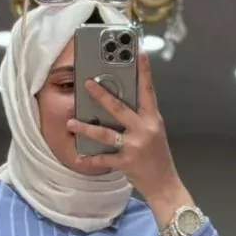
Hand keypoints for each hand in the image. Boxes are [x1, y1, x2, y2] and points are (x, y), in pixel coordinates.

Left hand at [69, 51, 188, 217]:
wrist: (164, 184)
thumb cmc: (157, 156)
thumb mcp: (154, 131)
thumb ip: (139, 117)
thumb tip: (118, 103)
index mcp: (152, 118)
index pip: (148, 90)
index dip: (144, 70)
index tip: (139, 51)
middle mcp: (144, 129)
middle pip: (119, 108)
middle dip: (102, 95)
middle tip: (87, 83)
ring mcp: (135, 146)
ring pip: (106, 133)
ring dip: (86, 128)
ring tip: (71, 122)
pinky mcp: (127, 162)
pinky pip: (104, 159)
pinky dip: (90, 159)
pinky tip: (79, 157)